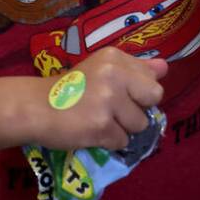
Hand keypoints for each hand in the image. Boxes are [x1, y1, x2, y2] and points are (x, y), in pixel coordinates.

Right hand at [34, 48, 167, 150]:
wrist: (35, 107)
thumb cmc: (69, 88)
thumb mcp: (102, 68)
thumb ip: (135, 68)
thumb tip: (165, 68)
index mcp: (115, 57)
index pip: (152, 78)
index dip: (139, 92)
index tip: (121, 95)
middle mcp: (115, 75)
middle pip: (154, 98)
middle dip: (139, 108)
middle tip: (117, 111)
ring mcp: (108, 101)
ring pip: (140, 123)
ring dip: (124, 128)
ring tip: (101, 121)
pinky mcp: (101, 127)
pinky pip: (123, 141)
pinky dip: (110, 142)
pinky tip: (93, 132)